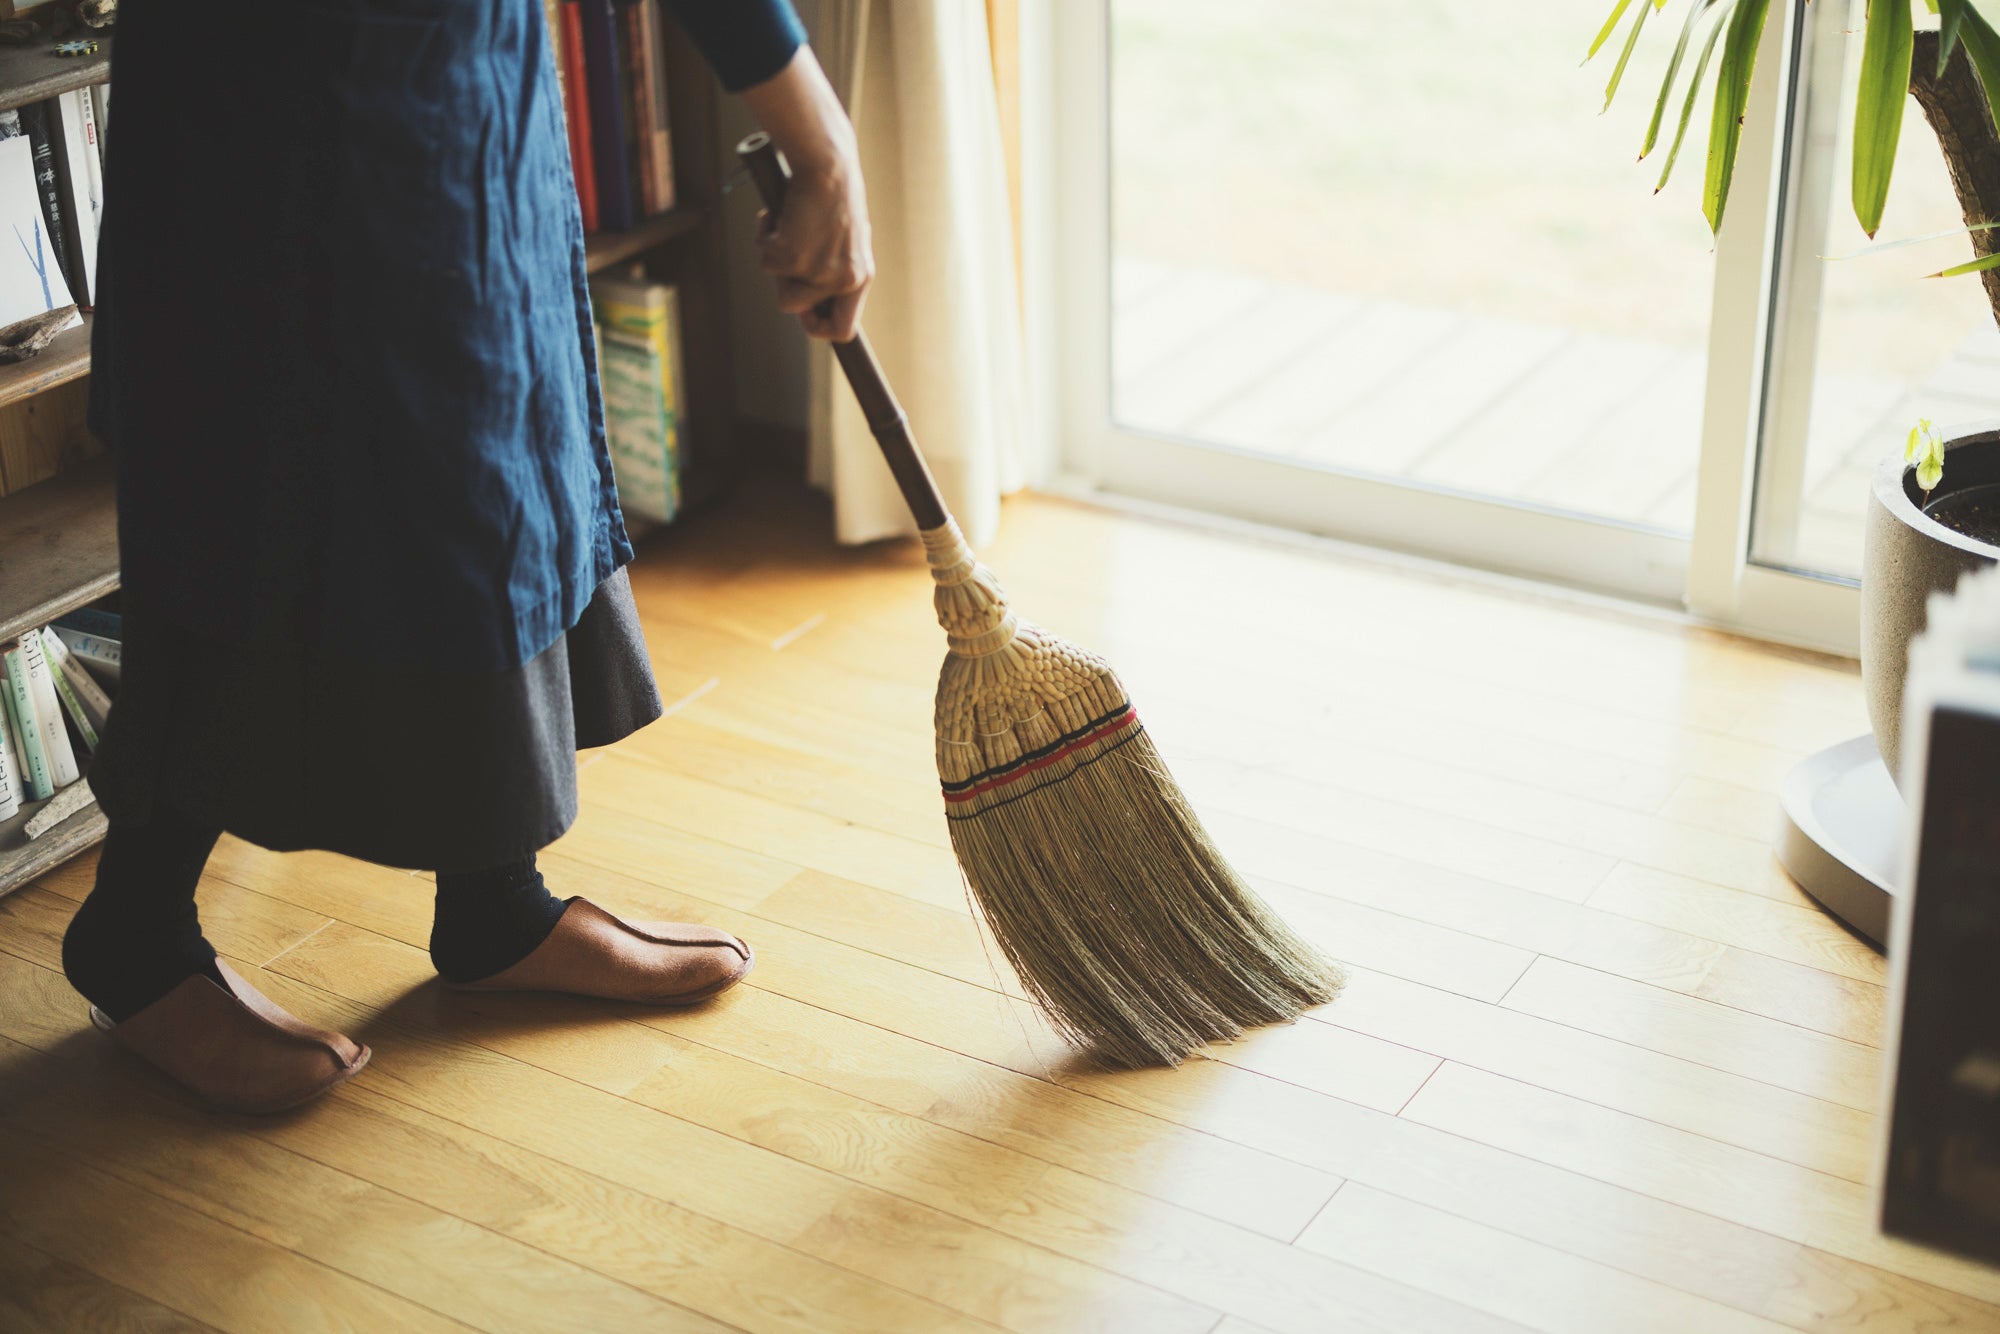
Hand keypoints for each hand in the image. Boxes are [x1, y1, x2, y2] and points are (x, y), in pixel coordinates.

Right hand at [742, 49, 874, 340]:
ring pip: (778, 286)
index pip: (842, 329)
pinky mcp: (791, 257)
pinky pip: (765, 260)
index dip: (818, 328)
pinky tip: (780, 216)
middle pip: (797, 309)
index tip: (805, 316)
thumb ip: (833, 269)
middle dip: (785, 284)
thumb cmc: (834, 194)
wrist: (827, 165)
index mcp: (860, 276)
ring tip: (789, 227)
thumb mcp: (845, 239)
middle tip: (790, 250)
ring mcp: (817, 271)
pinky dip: (765, 237)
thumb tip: (804, 299)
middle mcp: (843, 280)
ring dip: (775, 259)